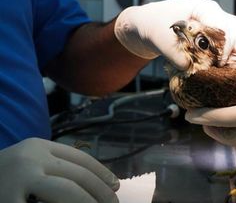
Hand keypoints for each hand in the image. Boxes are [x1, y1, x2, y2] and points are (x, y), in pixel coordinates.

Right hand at [0, 138, 118, 202]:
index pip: (80, 158)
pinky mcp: (8, 199)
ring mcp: (18, 178)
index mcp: (38, 146)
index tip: (116, 185)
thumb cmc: (3, 175)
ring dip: (88, 202)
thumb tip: (96, 182)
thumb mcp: (29, 164)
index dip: (102, 172)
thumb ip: (54, 167)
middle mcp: (30, 158)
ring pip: (67, 191)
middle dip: (100, 191)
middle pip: (77, 174)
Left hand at [114, 0, 235, 69]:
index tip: (219, 62)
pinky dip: (228, 56)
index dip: (226, 46)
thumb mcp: (160, 39)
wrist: (147, 26)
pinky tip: (217, 66)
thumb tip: (189, 68)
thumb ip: (175, 54)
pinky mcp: (214, 37)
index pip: (226, 26)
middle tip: (221, 64)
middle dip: (234, 50)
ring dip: (234, 54)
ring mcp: (216, 25)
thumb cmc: (153, 24)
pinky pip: (230, 45)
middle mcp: (214, 15)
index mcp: (203, 8)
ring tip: (220, 66)